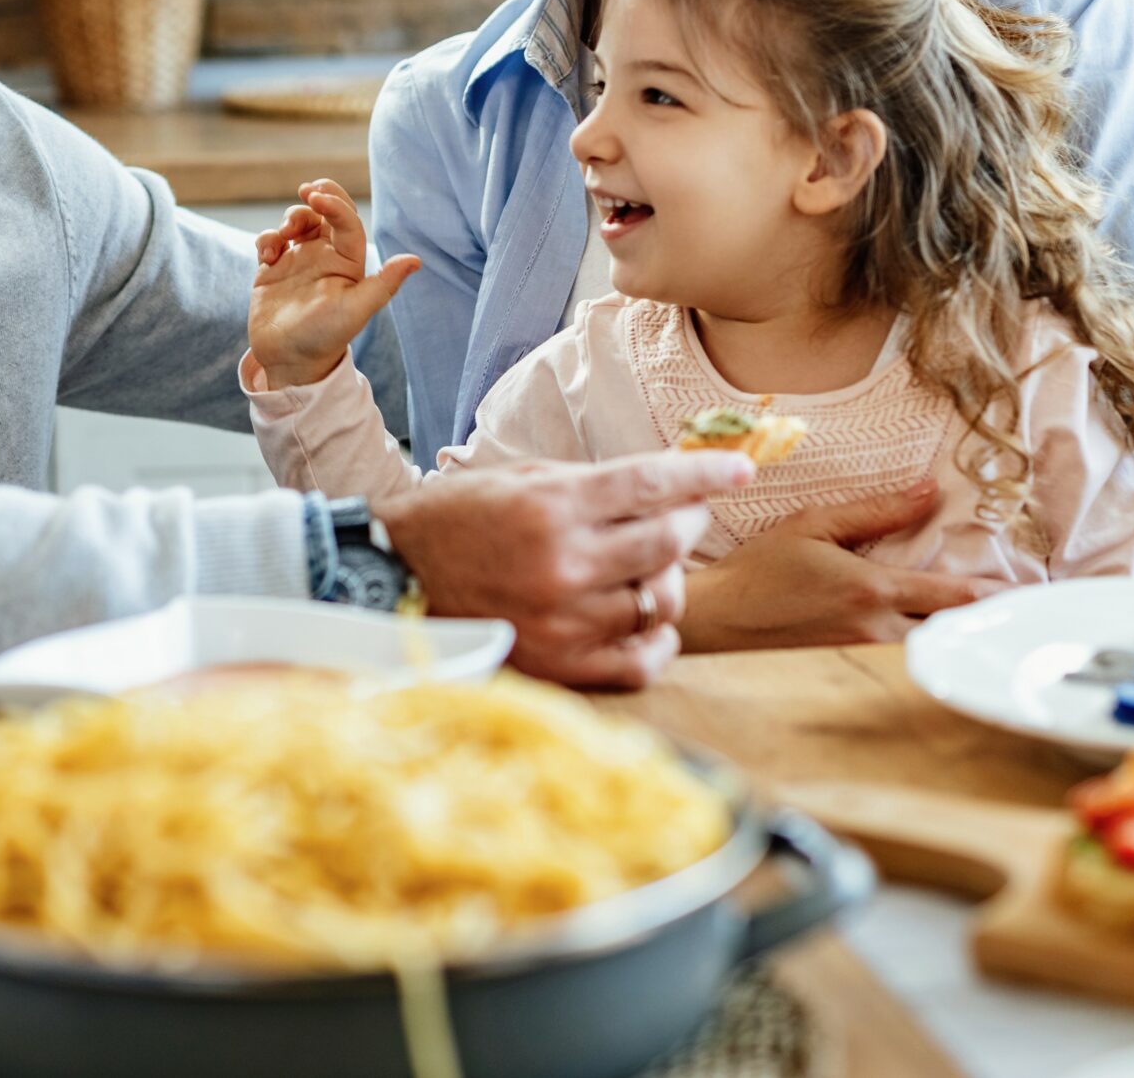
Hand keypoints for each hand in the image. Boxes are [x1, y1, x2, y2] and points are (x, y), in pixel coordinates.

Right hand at [248, 178, 419, 387]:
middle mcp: (326, 257)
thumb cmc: (326, 338)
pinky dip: (267, 238)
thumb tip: (415, 260)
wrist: (289, 361)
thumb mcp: (356, 311)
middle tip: (306, 189)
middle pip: (325, 213)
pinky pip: (271, 241)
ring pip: (298, 222)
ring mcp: (298, 261)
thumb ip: (384, 283)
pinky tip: (266, 255)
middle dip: (318, 196)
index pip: (347, 222)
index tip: (316, 197)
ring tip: (283, 235)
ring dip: (290, 217)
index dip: (335, 205)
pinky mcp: (273, 269)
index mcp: (348, 262)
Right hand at [374, 448, 756, 690]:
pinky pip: (641, 660)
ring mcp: (564, 619)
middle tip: (686, 514)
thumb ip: (591, 483)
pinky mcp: (560, 665)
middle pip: (667, 542)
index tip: (739, 469)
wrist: (394, 578)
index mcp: (552, 505)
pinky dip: (659, 641)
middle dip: (689, 522)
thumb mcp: (519, 478)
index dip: (704, 475)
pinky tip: (652, 623)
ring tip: (655, 568)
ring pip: (658, 600)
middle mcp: (563, 562)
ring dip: (669, 579)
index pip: (651, 484)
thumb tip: (664, 484)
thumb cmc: (456, 521)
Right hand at [677, 480, 1004, 650]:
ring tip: (989, 632)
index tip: (1030, 595)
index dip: (994, 596)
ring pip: (930, 653)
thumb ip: (876, 511)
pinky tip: (939, 647)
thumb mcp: (815, 525)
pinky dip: (927, 654)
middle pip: (950, 633)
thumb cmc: (760, 567)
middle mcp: (875, 628)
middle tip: (1026, 620)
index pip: (951, 595)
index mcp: (871, 588)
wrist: (717, 617)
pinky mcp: (850, 669)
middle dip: (987, 626)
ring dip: (958, 641)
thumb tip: (928, 491)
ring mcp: (863, 655)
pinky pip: (902, 663)